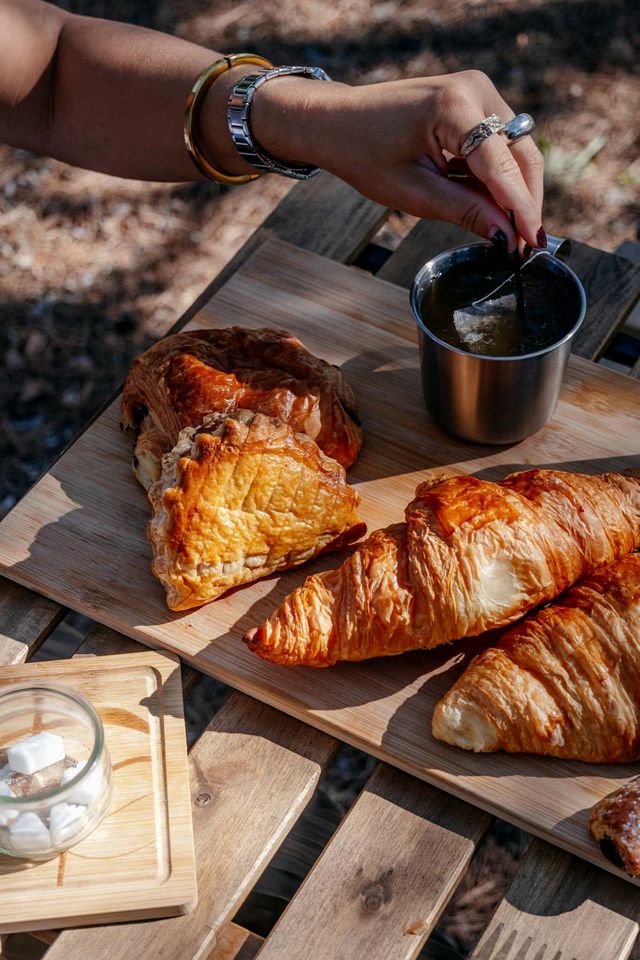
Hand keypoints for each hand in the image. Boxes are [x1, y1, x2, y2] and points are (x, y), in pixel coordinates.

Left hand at [252, 70, 543, 250]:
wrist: (337, 121)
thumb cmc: (365, 155)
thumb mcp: (414, 193)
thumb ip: (465, 211)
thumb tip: (506, 236)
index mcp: (453, 106)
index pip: (500, 164)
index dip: (520, 207)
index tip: (534, 242)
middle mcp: (475, 88)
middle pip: (520, 154)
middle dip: (525, 201)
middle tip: (525, 246)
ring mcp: (478, 89)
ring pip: (516, 150)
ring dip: (513, 190)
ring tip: (506, 231)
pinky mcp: (476, 100)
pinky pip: (500, 144)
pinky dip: (498, 177)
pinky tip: (487, 204)